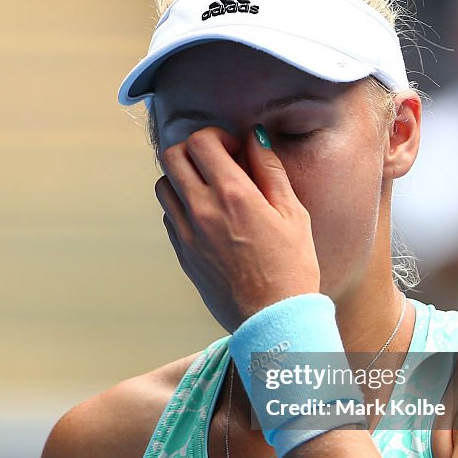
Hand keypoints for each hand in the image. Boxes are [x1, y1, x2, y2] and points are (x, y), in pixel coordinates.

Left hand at [155, 126, 320, 330]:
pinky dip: (183, 207)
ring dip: (185, 178)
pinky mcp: (182, 255)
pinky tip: (210, 219)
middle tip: (220, 164)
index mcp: (233, 195)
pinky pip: (169, 216)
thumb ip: (270, 170)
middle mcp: (202, 210)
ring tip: (212, 190)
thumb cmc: (292, 267)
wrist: (273, 321)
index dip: (217, 136)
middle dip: (195, 150)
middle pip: (172, 156)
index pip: (201, 141)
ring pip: (164, 185)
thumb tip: (254, 138)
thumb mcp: (294, 213)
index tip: (236, 151)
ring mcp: (186, 234)